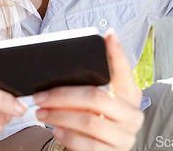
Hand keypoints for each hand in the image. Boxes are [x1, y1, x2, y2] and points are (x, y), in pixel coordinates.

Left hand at [34, 29, 143, 150]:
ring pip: (89, 120)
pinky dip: (68, 135)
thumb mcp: (94, 102)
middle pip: (95, 97)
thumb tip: (58, 70)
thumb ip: (87, 86)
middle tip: (40, 95)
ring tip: (41, 112)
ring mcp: (125, 136)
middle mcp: (132, 114)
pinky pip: (88, 144)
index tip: (109, 34)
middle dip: (63, 95)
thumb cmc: (94, 120)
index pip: (124, 70)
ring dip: (59, 115)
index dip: (117, 52)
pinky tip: (56, 129)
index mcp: (129, 94)